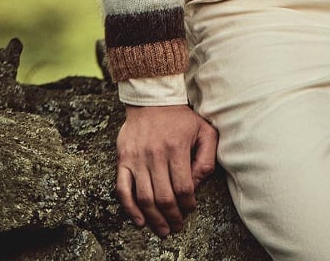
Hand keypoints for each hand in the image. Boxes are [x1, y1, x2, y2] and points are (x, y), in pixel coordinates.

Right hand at [116, 104, 218, 237]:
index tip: (191, 208)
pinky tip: (140, 220)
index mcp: (177, 147)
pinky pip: (123, 190)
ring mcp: (136, 158)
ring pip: (144, 198)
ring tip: (163, 229)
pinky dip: (130, 209)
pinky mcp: (123, 159)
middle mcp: (155, 155)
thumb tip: (197, 184)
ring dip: (154, 218)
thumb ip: (207, 157)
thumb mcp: (204, 130)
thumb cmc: (181, 117)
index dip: (188, 204)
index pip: (183, 187)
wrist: (152, 99)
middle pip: (164, 197)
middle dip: (173, 216)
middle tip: (177, 226)